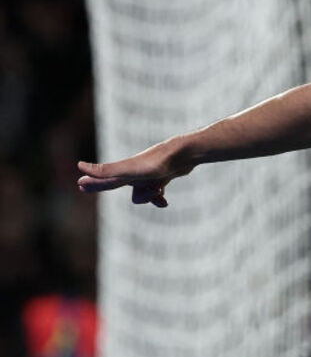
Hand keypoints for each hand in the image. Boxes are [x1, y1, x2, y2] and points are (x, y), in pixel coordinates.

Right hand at [77, 139, 193, 207]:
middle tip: (85, 186)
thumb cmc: (156, 163)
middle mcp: (134, 172)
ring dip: (148, 197)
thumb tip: (79, 166)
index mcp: (124, 172)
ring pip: (141, 193)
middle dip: (104, 186)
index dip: (93, 183)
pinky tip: (164, 202)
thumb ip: (106, 171)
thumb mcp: (129, 170)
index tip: (80, 183)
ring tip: (158, 190)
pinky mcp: (163, 175)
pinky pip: (156, 192)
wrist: (184, 154)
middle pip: (118, 184)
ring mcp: (148, 173)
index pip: (104, 180)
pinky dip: (158, 199)